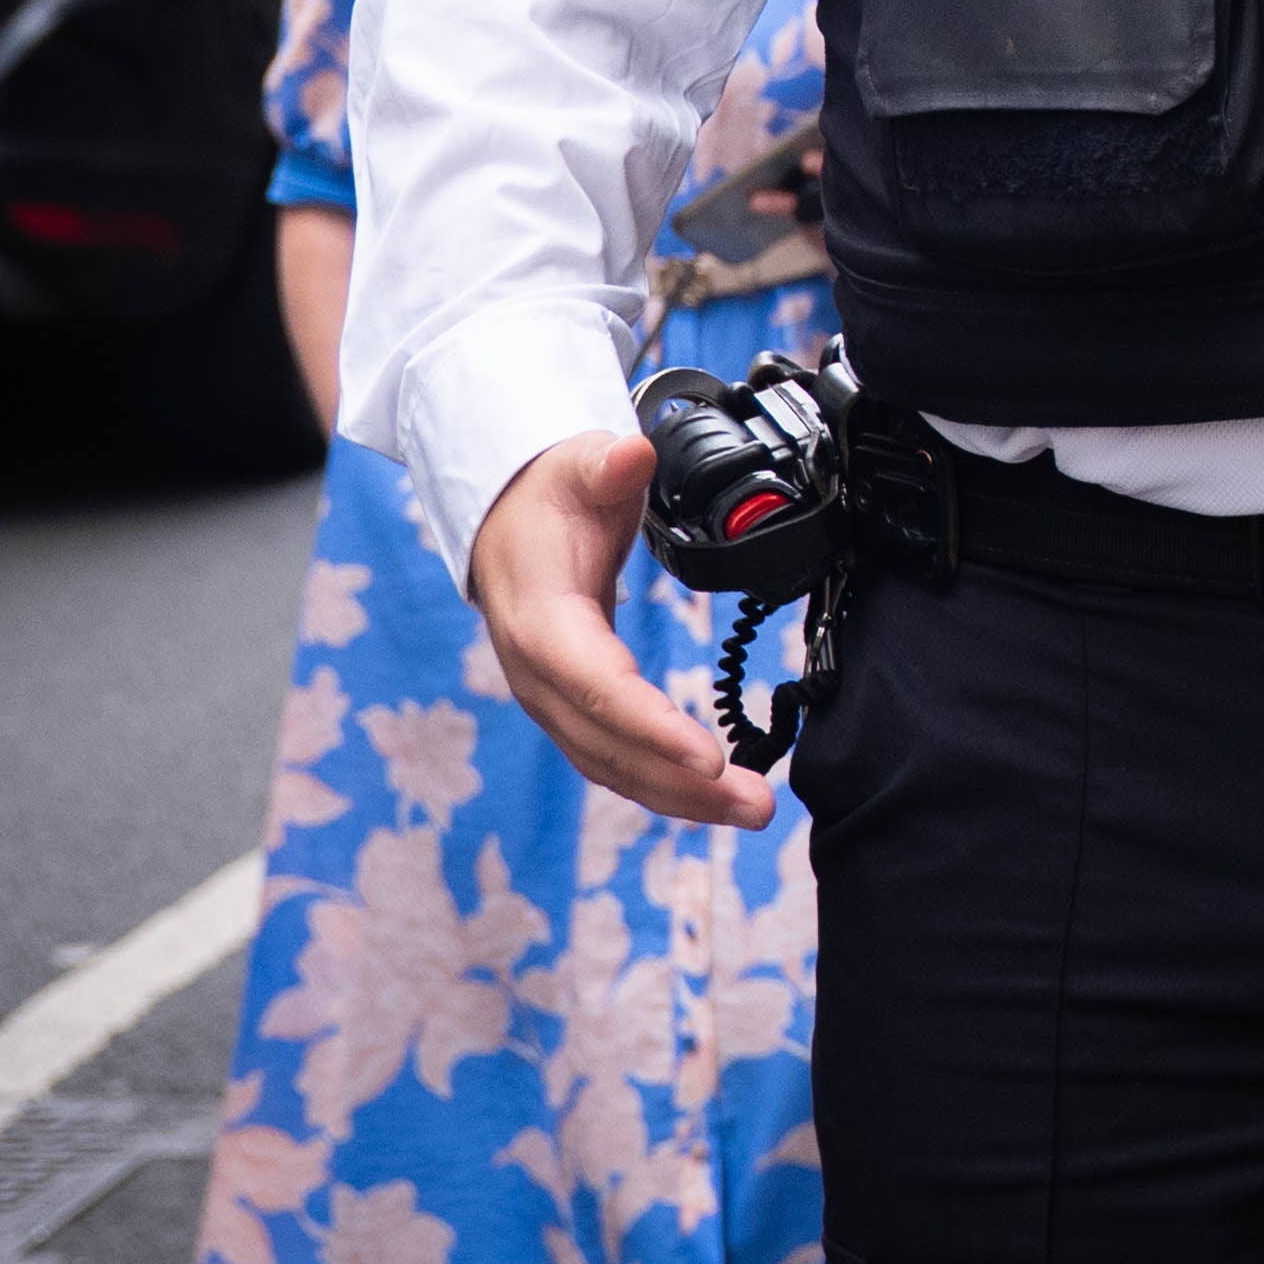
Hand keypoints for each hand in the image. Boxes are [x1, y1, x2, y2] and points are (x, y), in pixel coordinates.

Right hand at [468, 432, 772, 830]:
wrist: (506, 523)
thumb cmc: (547, 497)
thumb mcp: (574, 464)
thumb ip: (604, 463)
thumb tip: (631, 454)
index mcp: (539, 620)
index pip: (594, 686)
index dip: (648, 727)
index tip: (707, 758)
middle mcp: (538, 675)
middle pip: (608, 744)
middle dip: (681, 782)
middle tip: (757, 803)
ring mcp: (552, 700)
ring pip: (613, 764)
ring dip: (681, 797)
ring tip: (753, 809)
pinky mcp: (573, 710)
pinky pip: (616, 759)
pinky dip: (664, 784)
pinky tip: (714, 798)